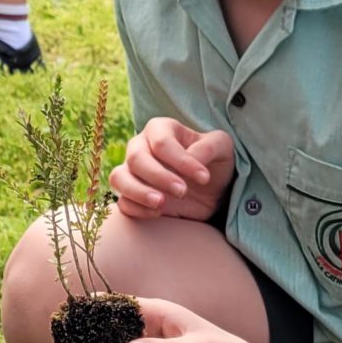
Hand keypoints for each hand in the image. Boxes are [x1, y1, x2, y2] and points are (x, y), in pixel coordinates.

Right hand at [109, 120, 233, 221]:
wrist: (211, 191)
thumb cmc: (214, 162)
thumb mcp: (222, 148)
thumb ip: (209, 147)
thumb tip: (192, 157)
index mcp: (161, 129)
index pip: (161, 142)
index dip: (181, 161)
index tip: (204, 178)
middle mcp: (141, 147)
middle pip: (136, 158)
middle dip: (159, 176)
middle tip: (183, 191)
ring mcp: (132, 173)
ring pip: (119, 178)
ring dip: (138, 191)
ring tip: (161, 204)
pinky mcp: (132, 197)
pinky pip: (123, 202)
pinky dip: (137, 208)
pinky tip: (159, 213)